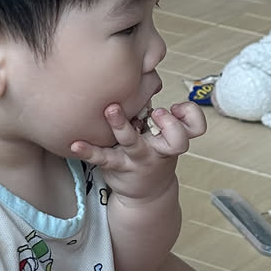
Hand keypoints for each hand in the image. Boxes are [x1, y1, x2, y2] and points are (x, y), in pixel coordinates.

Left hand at [71, 101, 205, 201]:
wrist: (147, 194)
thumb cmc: (154, 154)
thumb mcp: (163, 135)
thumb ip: (160, 111)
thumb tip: (149, 75)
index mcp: (173, 139)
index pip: (196, 128)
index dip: (191, 115)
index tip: (177, 106)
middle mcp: (160, 150)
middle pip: (177, 140)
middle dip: (170, 124)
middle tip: (158, 111)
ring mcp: (139, 159)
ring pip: (133, 143)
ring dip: (122, 125)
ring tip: (111, 109)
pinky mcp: (118, 167)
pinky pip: (103, 158)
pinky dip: (88, 151)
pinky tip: (75, 143)